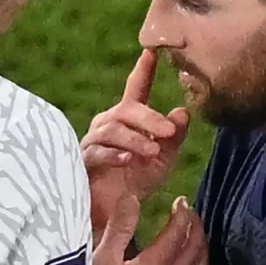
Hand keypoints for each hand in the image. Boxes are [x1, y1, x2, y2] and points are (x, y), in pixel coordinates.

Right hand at [82, 49, 190, 234]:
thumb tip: (182, 112)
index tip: (152, 50)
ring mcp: (93, 142)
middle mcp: (108, 125)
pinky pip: (96, 153)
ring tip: (152, 152)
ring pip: (111, 130)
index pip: (136, 89)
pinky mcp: (82, 162)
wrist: (115, 214)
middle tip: (168, 131)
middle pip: (125, 110)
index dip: (144, 70)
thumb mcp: (164, 159)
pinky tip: (129, 162)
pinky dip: (114, 155)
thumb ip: (174, 137)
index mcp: (128, 120)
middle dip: (148, 118)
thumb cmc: (137, 182)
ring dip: (134, 139)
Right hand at [90, 192, 206, 264]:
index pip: (178, 233)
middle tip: (192, 217)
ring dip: (203, 255)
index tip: (181, 201)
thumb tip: (132, 198)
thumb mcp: (98, 261)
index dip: (183, 214)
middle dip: (197, 230)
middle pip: (195, 252)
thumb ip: (118, 229)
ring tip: (199, 242)